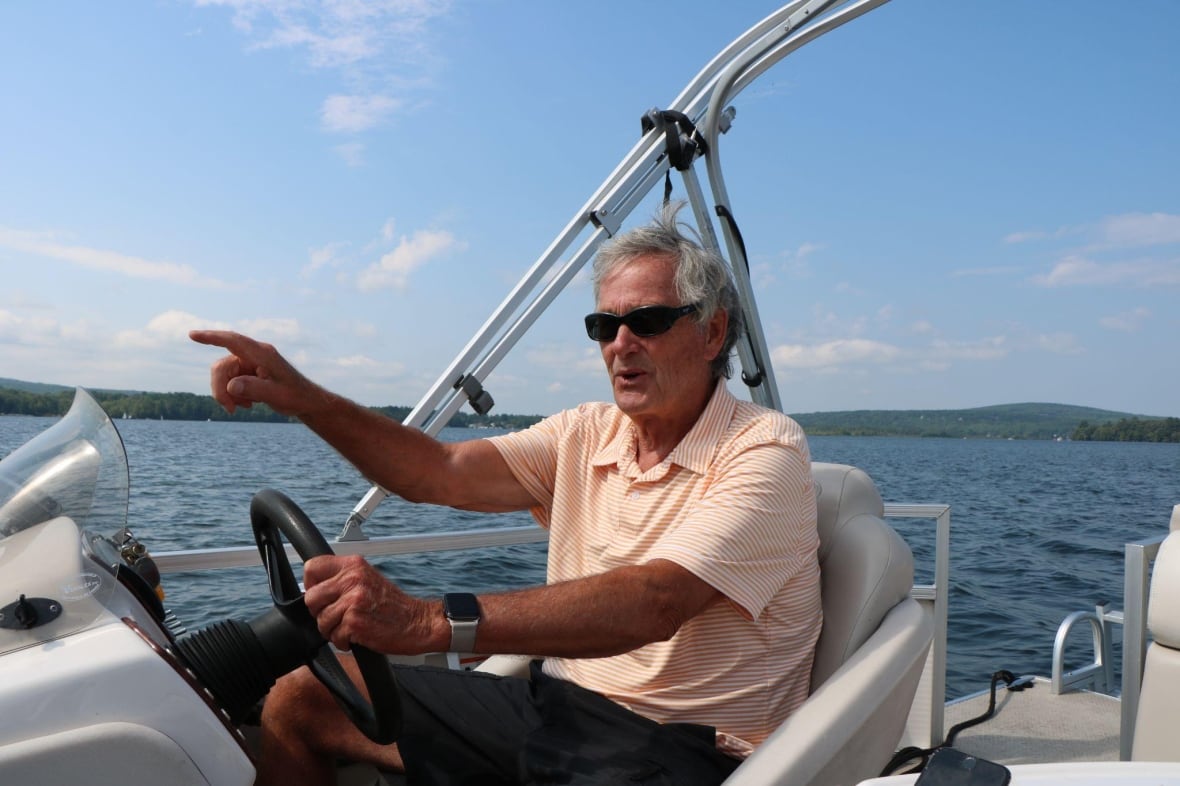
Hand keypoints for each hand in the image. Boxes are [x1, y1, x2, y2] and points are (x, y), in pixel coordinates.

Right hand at [189, 330, 319, 415]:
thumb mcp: (276, 395)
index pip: (233, 341)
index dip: (211, 337)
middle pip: (221, 366)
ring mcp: (250, 363)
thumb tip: (231, 385)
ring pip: (223, 376)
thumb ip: (254, 388)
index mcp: (262, 353)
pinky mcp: (248, 372)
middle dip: (220, 389)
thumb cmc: (296, 396)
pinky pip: (229, 382)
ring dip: (228, 394)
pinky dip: (234, 395)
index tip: (192, 335)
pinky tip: (249, 404)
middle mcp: (254, 355)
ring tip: (246, 407)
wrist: (306, 402)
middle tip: (230, 409)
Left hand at [302, 554, 437, 654]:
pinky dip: (343, 641)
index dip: (311, 584)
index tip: (321, 596)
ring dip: (332, 630)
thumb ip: (342, 579)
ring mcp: (353, 600)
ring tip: (350, 627)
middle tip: (337, 616)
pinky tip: (357, 636)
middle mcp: (352, 579)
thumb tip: (313, 588)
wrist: (417, 622)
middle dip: (319, 612)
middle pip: (310, 597)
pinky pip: (334, 636)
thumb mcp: (367, 579)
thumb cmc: (392, 605)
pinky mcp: (355, 622)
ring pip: (321, 620)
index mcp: (353, 565)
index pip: (312, 567)